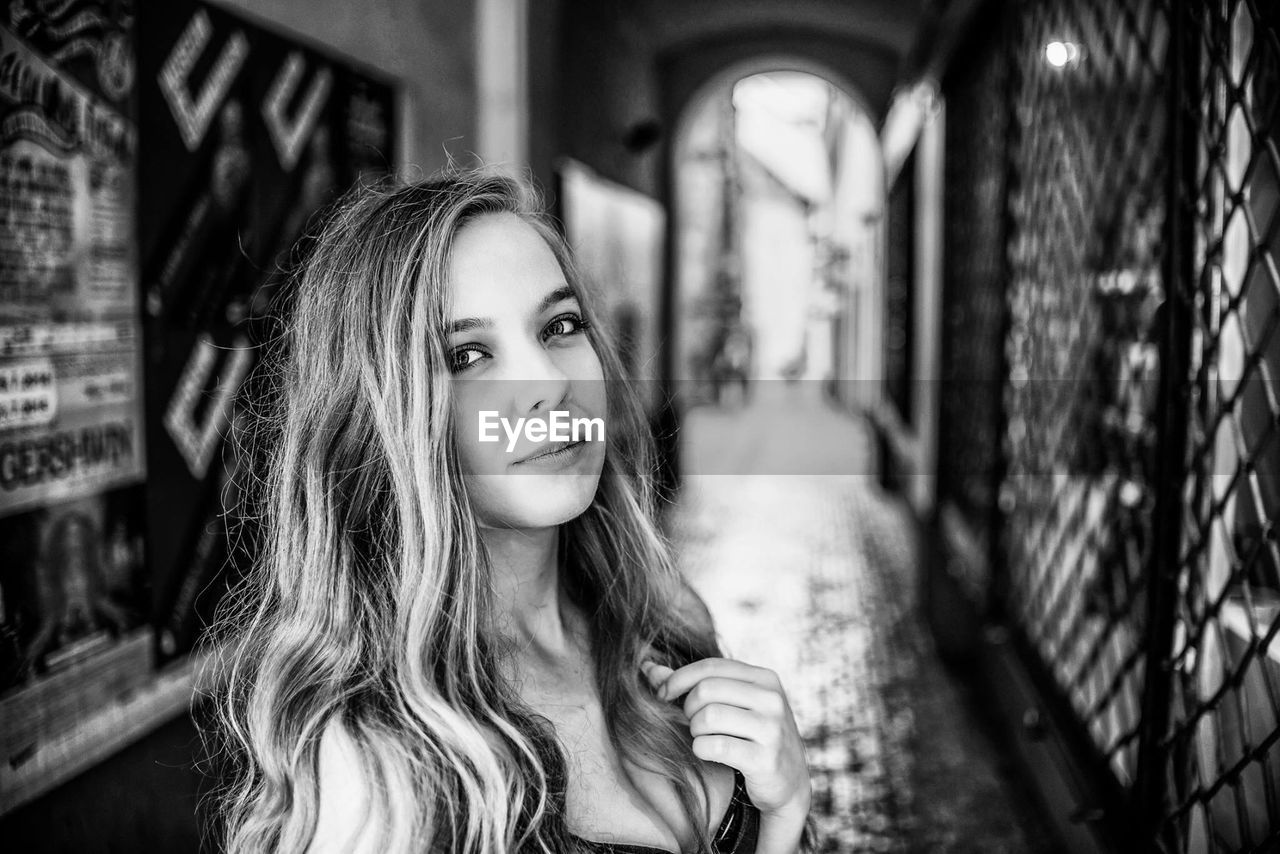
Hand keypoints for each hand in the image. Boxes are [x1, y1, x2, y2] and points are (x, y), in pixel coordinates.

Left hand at [641, 657, 810, 821]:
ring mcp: (772, 728)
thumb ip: (692, 685)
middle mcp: (772, 699)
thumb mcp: (733, 704)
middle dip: (688, 708)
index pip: (710, 667)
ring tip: (702, 737)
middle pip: (706, 690)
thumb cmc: (751, 736)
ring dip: (695, 730)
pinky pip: (715, 746)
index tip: (663, 695)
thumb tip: (647, 667)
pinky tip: (708, 752)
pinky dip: (702, 749)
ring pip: (708, 717)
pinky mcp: (765, 758)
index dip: (678, 679)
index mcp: (764, 678)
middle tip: (690, 722)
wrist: (788, 782)